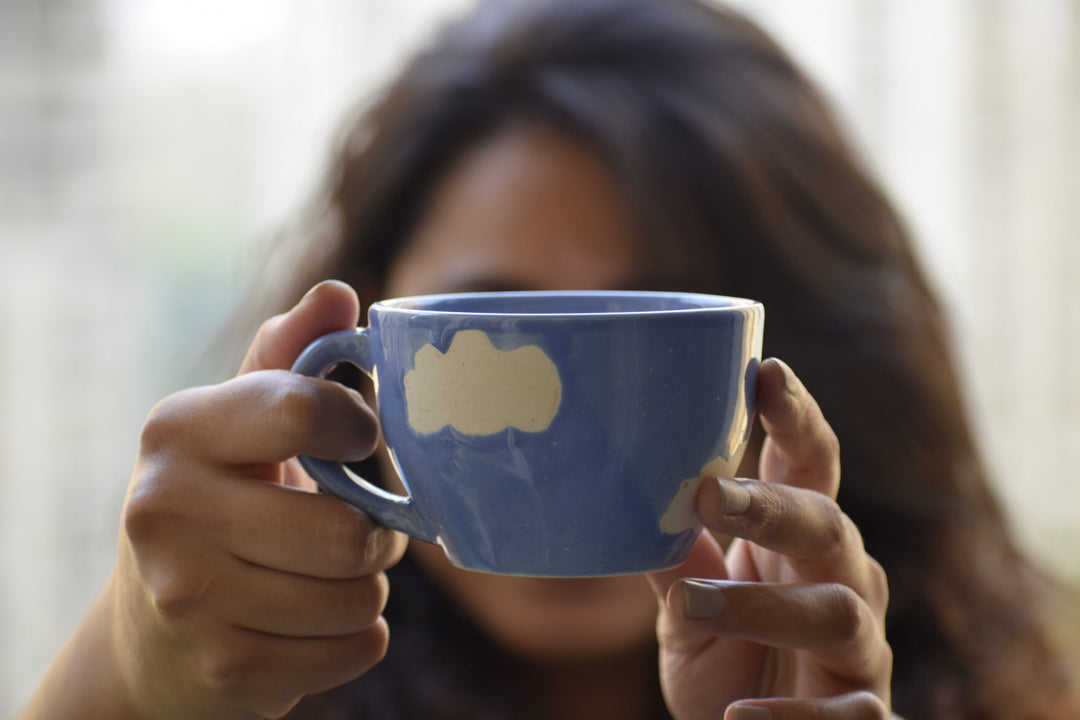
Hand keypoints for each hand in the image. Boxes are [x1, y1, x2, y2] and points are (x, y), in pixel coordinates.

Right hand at [110, 281, 406, 717]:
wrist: (154, 629)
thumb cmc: (220, 500)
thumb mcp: (238, 420)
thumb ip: (291, 354)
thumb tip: (340, 295)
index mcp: (177, 429)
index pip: (302, 411)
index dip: (360, 428)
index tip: (361, 441)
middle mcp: (166, 510)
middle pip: (349, 531)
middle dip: (376, 534)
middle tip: (358, 529)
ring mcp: (190, 598)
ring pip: (362, 595)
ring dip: (368, 586)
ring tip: (331, 574)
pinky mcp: (225, 669)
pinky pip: (360, 649)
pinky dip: (359, 637)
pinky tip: (318, 621)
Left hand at [647, 359, 891, 719]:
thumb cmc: (726, 654)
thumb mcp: (688, 607)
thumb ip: (675, 560)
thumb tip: (626, 497)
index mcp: (800, 537)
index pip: (809, 463)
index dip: (796, 416)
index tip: (767, 371)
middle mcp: (843, 577)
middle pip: (827, 523)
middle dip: (773, 505)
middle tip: (710, 494)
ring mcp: (860, 646)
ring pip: (837, 612)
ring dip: (761, 606)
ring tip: (690, 608)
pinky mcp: (863, 710)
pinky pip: (850, 714)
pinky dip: (793, 716)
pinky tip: (741, 714)